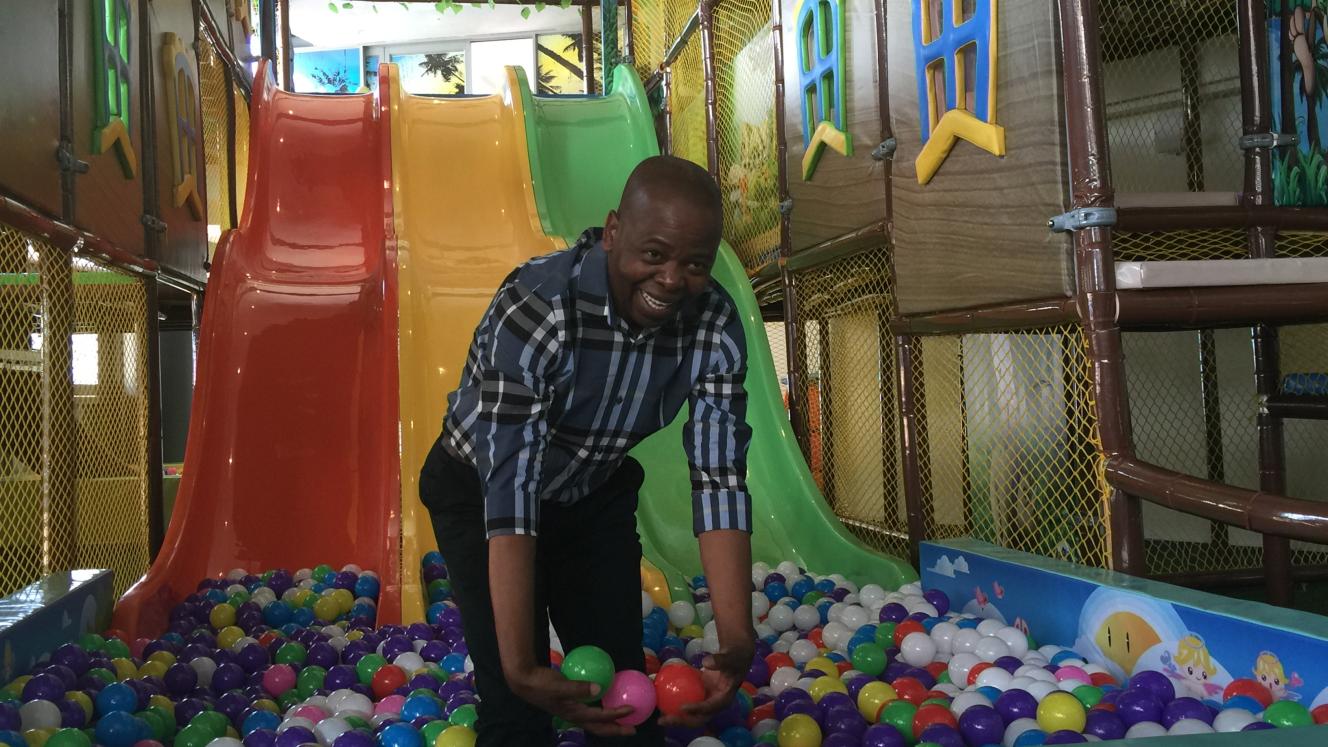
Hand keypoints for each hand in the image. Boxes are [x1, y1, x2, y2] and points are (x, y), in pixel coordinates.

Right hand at [506, 665, 636, 736]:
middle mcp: (575, 715)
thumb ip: (578, 688)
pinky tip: (606, 698)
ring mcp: (572, 710)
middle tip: (633, 728)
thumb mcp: (559, 686)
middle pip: (599, 727)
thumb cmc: (541, 684)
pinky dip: (600, 708)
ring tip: (622, 718)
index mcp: (574, 713)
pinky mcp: (570, 703)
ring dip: (609, 721)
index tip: (631, 710)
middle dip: (616, 729)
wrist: (524, 681)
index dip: (616, 715)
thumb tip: (599, 688)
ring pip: (595, 720)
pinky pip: (590, 708)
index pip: (600, 718)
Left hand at [659, 640, 754, 728]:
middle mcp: (714, 705)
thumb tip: (707, 662)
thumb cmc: (733, 658)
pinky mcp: (699, 696)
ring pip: (690, 714)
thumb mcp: (730, 658)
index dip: (697, 709)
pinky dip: (675, 704)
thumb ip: (720, 660)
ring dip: (676, 717)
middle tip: (664, 719)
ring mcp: (706, 702)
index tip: (682, 707)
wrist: (733, 658)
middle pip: (698, 718)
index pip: (710, 708)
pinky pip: (686, 703)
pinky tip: (661, 702)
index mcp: (724, 699)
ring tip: (660, 717)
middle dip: (681, 721)